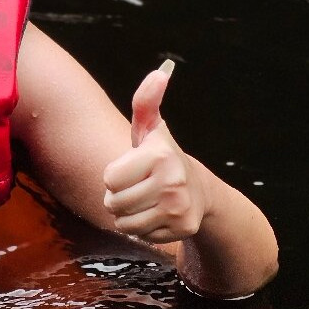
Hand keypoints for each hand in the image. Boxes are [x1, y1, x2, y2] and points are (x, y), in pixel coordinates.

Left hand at [102, 61, 209, 242]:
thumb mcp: (150, 130)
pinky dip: (142, 229)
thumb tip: (160, 73)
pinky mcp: (181, 230)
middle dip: (118, 197)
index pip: (109, 178)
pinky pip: (140, 236)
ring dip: (126, 215)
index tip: (132, 169)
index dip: (114, 175)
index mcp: (159, 154)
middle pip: (113, 202)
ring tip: (143, 201)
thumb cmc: (161, 157)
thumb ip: (146, 102)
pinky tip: (156, 215)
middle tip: (137, 188)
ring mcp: (178, 208)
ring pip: (123, 222)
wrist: (200, 192)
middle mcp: (172, 181)